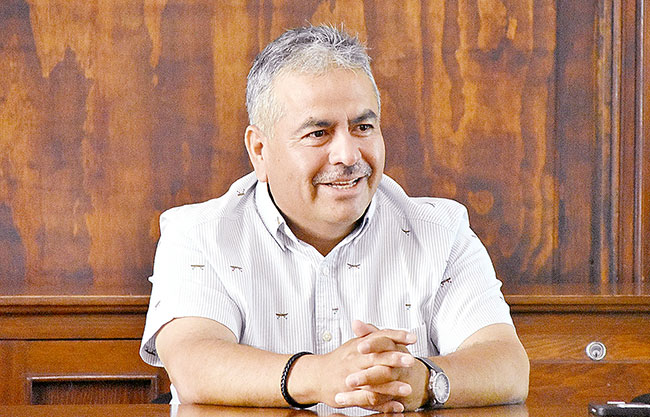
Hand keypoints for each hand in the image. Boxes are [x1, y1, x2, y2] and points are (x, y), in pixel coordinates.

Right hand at [291, 321, 415, 412]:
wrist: (316, 376)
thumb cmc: (339, 360)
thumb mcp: (354, 344)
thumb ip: (371, 336)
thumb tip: (391, 333)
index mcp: (358, 347)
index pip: (379, 338)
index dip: (396, 336)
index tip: (412, 338)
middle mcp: (355, 361)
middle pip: (376, 358)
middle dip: (394, 359)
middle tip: (411, 361)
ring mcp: (352, 379)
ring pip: (373, 383)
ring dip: (392, 387)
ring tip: (408, 389)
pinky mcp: (350, 396)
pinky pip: (369, 401)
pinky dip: (385, 405)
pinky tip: (398, 406)